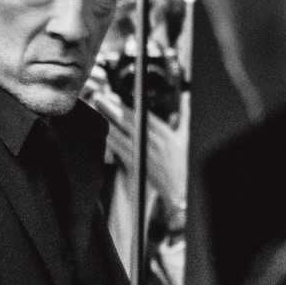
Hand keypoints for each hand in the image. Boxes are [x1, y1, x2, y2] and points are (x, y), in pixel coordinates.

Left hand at [95, 92, 187, 211]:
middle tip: (101, 101)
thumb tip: (186, 96)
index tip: (117, 99)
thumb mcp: (185, 136)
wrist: (179, 188)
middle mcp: (157, 142)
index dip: (130, 107)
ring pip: (124, 135)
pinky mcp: (140, 165)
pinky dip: (113, 143)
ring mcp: (147, 154)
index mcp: (167, 134)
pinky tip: (104, 135)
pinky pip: (123, 152)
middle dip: (115, 110)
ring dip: (110, 124)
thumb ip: (185, 114)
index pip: (145, 116)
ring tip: (99, 115)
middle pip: (132, 123)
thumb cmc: (183, 162)